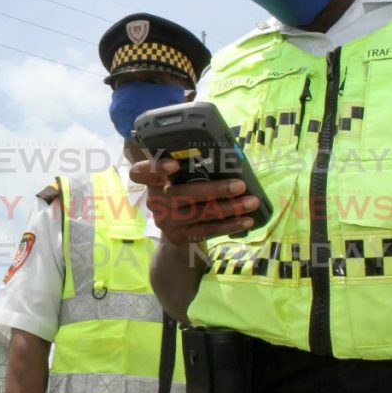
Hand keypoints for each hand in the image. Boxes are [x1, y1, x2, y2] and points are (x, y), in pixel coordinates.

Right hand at [129, 158, 258, 244]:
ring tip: (252, 202)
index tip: (174, 164)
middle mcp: (154, 201)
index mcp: (153, 181)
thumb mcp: (181, 180)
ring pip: (200, 213)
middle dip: (214, 190)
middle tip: (240, 185)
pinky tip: (247, 220)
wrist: (177, 233)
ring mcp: (165, 221)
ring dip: (230, 208)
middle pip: (181, 194)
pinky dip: (229, 225)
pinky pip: (207, 230)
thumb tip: (230, 155)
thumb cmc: (185, 194)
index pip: (139, 172)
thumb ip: (191, 168)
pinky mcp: (178, 237)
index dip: (154, 167)